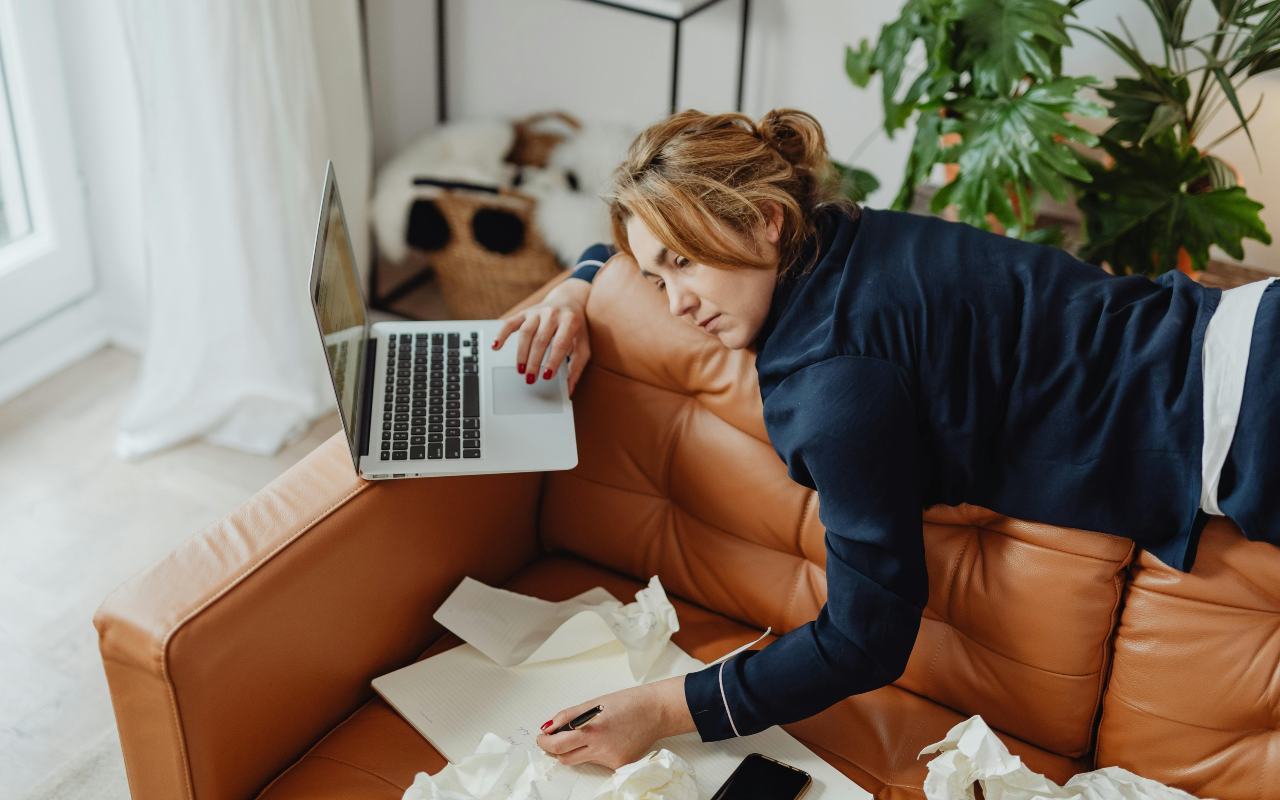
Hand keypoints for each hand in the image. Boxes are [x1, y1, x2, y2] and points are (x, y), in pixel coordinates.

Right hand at [491, 278, 591, 395]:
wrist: (570, 299)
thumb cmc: (576, 328)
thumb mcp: (583, 345)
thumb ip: (577, 367)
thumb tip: (569, 390)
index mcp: (570, 321)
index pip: (559, 343)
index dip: (552, 361)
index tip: (547, 376)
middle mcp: (553, 314)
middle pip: (540, 340)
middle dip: (534, 362)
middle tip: (530, 379)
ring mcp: (537, 311)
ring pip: (525, 333)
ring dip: (521, 353)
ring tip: (520, 370)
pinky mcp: (525, 312)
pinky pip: (510, 323)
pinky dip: (502, 334)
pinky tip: (496, 346)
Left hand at [534, 676, 693, 769]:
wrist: (656, 712)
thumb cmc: (627, 703)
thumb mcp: (593, 703)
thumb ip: (568, 716)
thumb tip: (549, 727)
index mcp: (591, 730)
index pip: (557, 745)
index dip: (545, 743)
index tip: (542, 738)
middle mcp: (600, 748)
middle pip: (565, 758)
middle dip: (555, 749)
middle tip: (552, 740)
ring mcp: (610, 759)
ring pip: (581, 760)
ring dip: (575, 750)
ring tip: (584, 735)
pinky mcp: (619, 765)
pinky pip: (598, 762)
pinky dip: (595, 752)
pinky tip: (607, 740)